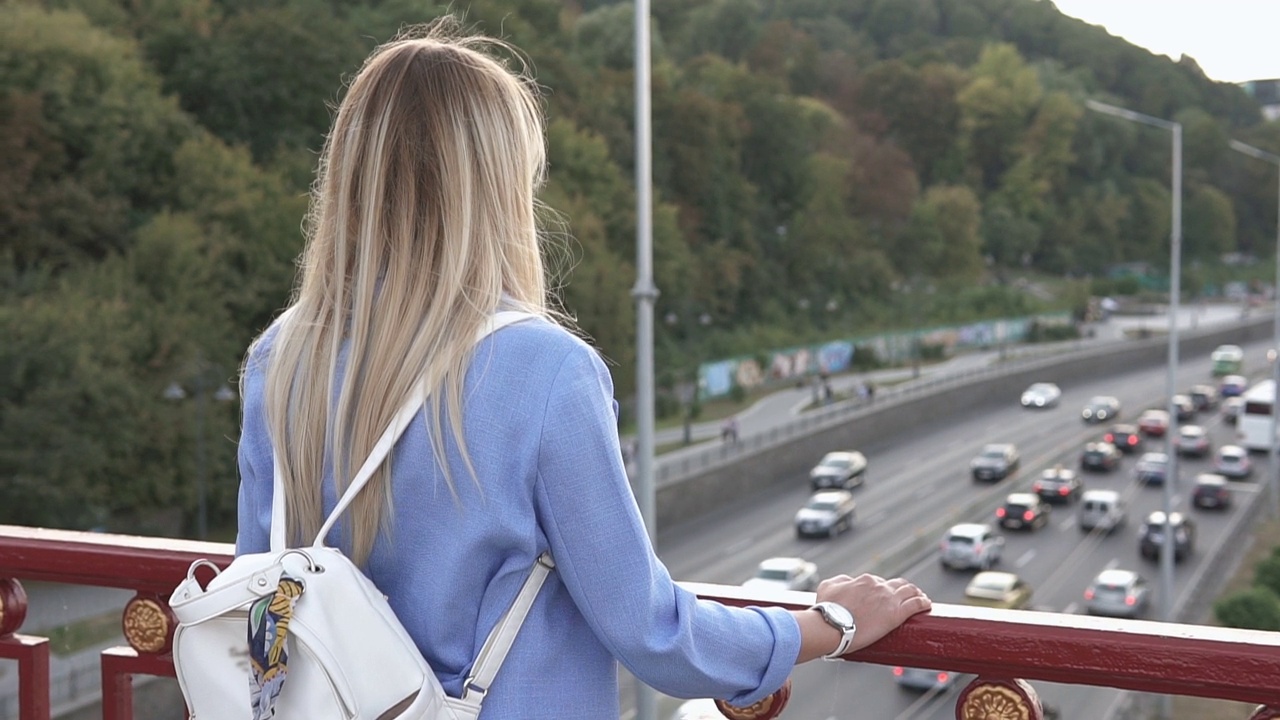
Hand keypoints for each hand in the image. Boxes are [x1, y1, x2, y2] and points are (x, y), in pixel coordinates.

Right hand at [815, 573, 930, 653]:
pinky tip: (927, 604)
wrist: (831, 626)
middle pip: (897, 584)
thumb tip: (848, 582)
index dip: (882, 590)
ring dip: (916, 593)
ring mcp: (889, 600)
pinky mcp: (896, 614)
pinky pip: (916, 604)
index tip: (882, 597)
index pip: (878, 582)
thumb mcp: (828, 586)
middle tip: (906, 595)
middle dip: (902, 589)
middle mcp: (879, 587)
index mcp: (864, 580)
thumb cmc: (826, 609)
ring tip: (920, 598)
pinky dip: (923, 603)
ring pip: (909, 591)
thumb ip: (841, 581)